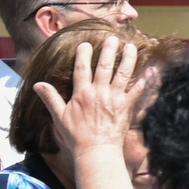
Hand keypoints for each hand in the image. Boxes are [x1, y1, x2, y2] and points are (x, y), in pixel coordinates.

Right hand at [33, 38, 146, 161]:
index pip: (81, 69)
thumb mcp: (59, 116)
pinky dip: (146, 80)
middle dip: (108, 50)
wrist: (96, 151)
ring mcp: (114, 99)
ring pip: (122, 74)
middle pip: (104, 66)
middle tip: (113, 38)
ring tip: (131, 46)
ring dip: (128, 58)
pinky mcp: (127, 107)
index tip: (85, 44)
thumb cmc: (76, 135)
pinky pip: (138, 90)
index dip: (83, 55)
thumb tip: (37, 84)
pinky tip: (152, 69)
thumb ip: (50, 98)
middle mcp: (98, 93)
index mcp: (81, 94)